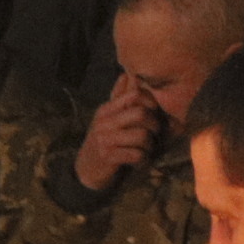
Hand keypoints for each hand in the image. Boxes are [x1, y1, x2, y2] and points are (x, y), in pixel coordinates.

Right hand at [76, 74, 160, 194]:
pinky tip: (140, 161)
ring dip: (150, 146)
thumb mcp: (110, 118)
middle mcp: (104, 121)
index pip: (135, 95)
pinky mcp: (108, 157)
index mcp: (107, 109)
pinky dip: (143, 159)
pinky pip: (136, 155)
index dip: (151, 103)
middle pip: (141, 114)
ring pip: (142, 136)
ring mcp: (104, 139)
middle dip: (155, 125)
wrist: (88, 169)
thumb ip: (119, 97)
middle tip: (155, 134)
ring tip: (147, 149)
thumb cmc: (105, 140)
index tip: (154, 114)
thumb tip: (126, 74)